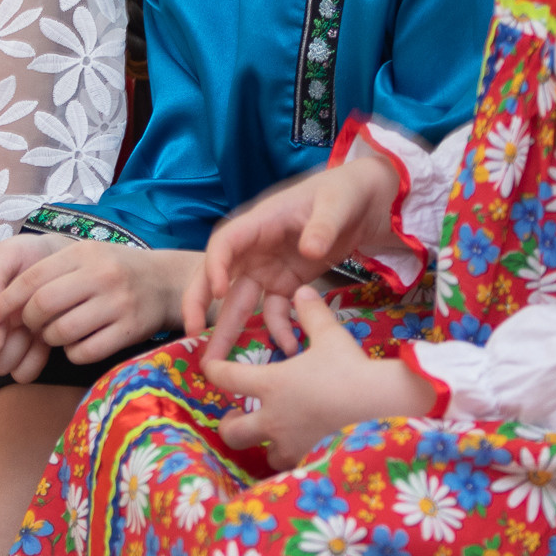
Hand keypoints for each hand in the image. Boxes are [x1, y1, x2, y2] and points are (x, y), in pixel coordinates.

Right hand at [0, 243, 44, 382]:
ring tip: (28, 320)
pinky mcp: (27, 356)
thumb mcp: (4, 254)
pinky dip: (34, 358)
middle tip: (5, 324)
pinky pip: (24, 373)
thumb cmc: (22, 257)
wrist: (55, 262)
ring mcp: (1, 348)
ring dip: (15, 347)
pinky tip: (41, 334)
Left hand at [7, 243, 192, 362]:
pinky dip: (74, 352)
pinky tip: (80, 343)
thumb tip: (1, 302)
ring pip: (62, 331)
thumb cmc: (114, 271)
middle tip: (33, 324)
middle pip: (43, 305)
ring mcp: (118, 303)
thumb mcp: (85, 257)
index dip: (7, 299)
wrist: (166, 283)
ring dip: (51, 338)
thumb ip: (49, 272)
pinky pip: (85, 351)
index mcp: (85, 253)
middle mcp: (102, 275)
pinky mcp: (130, 330)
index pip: (33, 278)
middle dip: (29, 321)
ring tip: (58, 333)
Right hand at [188, 157, 402, 361]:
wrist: (364, 202)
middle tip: (191, 333)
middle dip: (200, 303)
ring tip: (217, 362)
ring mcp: (268, 268)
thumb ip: (323, 226)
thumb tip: (309, 249)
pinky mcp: (286, 283)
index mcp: (261, 222)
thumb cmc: (344, 193)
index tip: (218, 291)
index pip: (226, 243)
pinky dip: (277, 329)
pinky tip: (288, 347)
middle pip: (218, 274)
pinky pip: (273, 310)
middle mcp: (256, 247)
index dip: (216, 265)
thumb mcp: (336, 204)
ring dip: (229, 329)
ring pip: (240, 300)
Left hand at [206, 288, 430, 468]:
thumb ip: (312, 314)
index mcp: (271, 385)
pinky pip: (294, 465)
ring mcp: (291, 444)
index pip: (228, 378)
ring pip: (264, 453)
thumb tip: (302, 290)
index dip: (214, 371)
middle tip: (238, 417)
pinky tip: (307, 450)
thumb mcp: (331, 336)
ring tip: (277, 438)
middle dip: (230, 425)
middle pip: (233, 432)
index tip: (209, 368)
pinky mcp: (310, 461)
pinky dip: (296, 458)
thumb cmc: (351, 369)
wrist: (380, 406)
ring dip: (266, 445)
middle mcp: (273, 419)